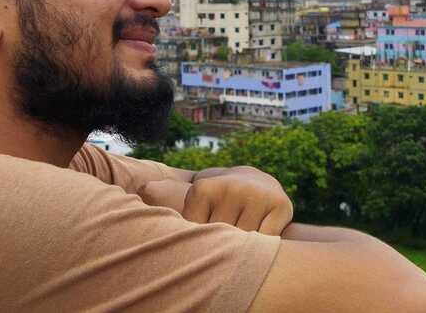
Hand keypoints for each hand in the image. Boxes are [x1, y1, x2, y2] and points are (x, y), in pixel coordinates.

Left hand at [138, 167, 293, 235]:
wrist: (256, 181)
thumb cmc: (217, 199)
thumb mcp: (192, 198)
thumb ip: (162, 196)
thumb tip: (144, 190)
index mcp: (203, 188)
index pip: (196, 235)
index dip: (203, 238)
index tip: (208, 225)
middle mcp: (231, 188)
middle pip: (221, 239)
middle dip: (223, 241)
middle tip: (227, 228)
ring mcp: (257, 196)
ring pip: (245, 242)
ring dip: (244, 243)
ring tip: (242, 227)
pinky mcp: (281, 205)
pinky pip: (267, 239)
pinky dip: (263, 240)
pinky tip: (260, 228)